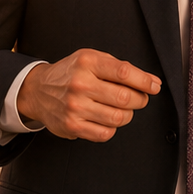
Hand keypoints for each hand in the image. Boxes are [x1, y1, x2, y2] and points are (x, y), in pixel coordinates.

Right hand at [17, 49, 160, 141]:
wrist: (37, 90)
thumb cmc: (71, 73)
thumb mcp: (92, 59)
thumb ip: (121, 68)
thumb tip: (152, 82)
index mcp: (87, 63)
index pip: (124, 72)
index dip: (145, 82)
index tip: (155, 86)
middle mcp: (80, 84)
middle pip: (125, 98)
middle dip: (140, 100)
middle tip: (139, 98)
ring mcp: (74, 107)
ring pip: (118, 118)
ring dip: (127, 115)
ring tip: (121, 108)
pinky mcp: (72, 126)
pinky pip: (105, 134)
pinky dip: (112, 128)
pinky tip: (106, 118)